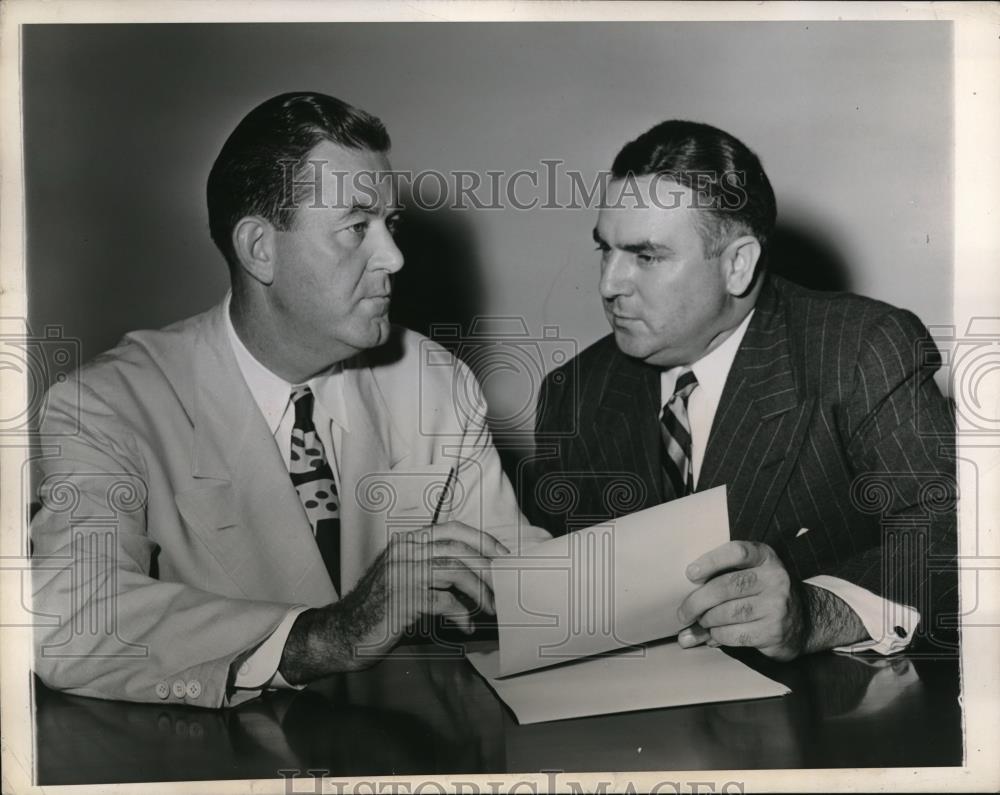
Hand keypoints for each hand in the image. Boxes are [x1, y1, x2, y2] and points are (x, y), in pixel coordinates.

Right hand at [279, 522, 508, 681]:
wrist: (344, 632)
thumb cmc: (379, 608)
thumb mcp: (405, 577)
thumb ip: (433, 568)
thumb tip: (476, 572)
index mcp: (407, 542)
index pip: (452, 529)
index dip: (481, 540)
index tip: (502, 555)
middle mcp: (404, 552)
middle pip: (457, 550)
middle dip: (487, 568)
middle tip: (503, 587)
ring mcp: (401, 573)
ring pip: (454, 572)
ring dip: (479, 592)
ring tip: (490, 608)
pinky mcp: (402, 598)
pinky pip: (443, 601)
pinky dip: (461, 615)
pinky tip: (466, 627)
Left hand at [675, 540, 807, 660]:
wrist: (803, 621)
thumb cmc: (763, 594)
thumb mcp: (749, 577)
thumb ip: (718, 584)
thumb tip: (681, 620)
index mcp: (765, 557)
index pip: (736, 552)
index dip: (710, 561)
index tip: (690, 574)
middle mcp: (775, 578)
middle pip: (726, 586)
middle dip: (698, 601)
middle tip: (684, 612)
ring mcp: (777, 605)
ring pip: (727, 613)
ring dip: (707, 620)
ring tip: (702, 622)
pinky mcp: (775, 631)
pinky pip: (735, 634)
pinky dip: (718, 636)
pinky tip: (715, 634)